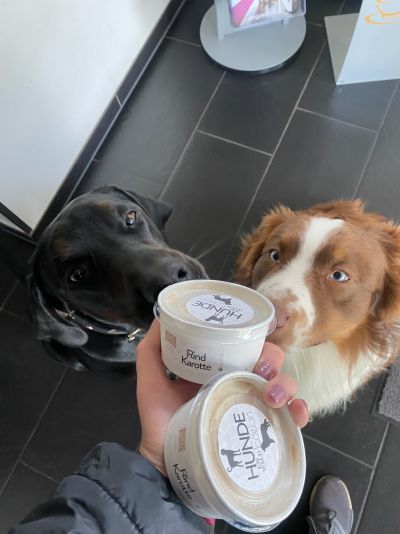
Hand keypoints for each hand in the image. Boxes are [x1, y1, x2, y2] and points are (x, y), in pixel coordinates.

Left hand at [136, 321, 308, 474]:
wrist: (163, 463)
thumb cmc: (159, 420)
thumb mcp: (151, 380)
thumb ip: (152, 349)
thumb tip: (161, 316)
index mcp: (219, 369)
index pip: (246, 345)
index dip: (256, 337)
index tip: (256, 336)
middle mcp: (239, 385)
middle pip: (269, 363)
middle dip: (273, 360)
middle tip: (261, 370)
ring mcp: (250, 408)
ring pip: (282, 387)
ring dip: (285, 385)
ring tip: (272, 396)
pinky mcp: (260, 433)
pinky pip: (288, 420)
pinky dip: (298, 413)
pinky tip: (296, 414)